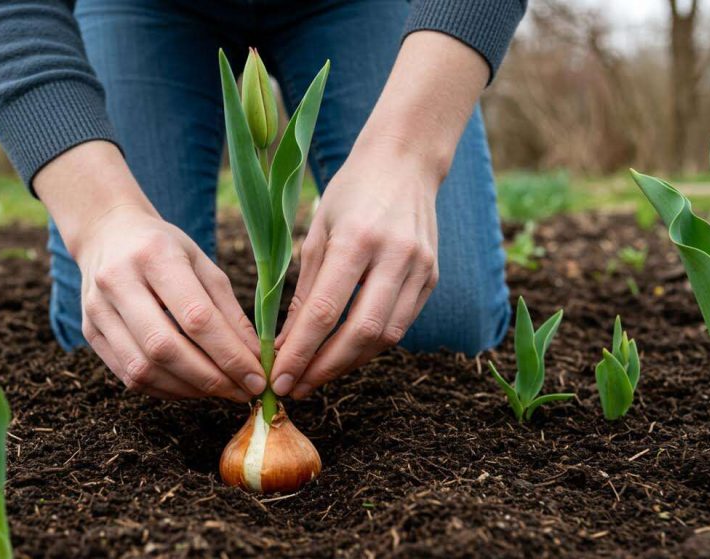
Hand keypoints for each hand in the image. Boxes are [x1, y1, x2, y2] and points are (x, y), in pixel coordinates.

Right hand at [35, 141, 263, 400]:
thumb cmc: (164, 248)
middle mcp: (118, 282)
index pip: (196, 317)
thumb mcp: (203, 263)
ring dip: (189, 389)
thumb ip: (228, 311)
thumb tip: (254, 359)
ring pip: (143, 369)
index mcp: (155, 255)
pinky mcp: (89, 332)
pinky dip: (165, 389)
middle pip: (165, 348)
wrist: (107, 234)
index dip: (229, 355)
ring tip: (221, 391)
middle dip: (210, 379)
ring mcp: (97, 309)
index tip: (257, 378)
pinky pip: (128, 375)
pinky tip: (192, 387)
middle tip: (242, 392)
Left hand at [269, 31, 488, 398]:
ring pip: (385, 337)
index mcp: (358, 239)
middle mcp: (394, 256)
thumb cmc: (351, 192)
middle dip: (323, 368)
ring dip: (347, 364)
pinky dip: (369, 345)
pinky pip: (400, 325)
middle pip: (360, 333)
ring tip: (314, 377)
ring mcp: (420, 268)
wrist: (406, 162)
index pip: (325, 312)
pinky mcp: (432, 278)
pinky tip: (343, 353)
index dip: (299, 352)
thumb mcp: (317, 230)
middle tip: (294, 388)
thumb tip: (285, 342)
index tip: (277, 377)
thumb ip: (304, 287)